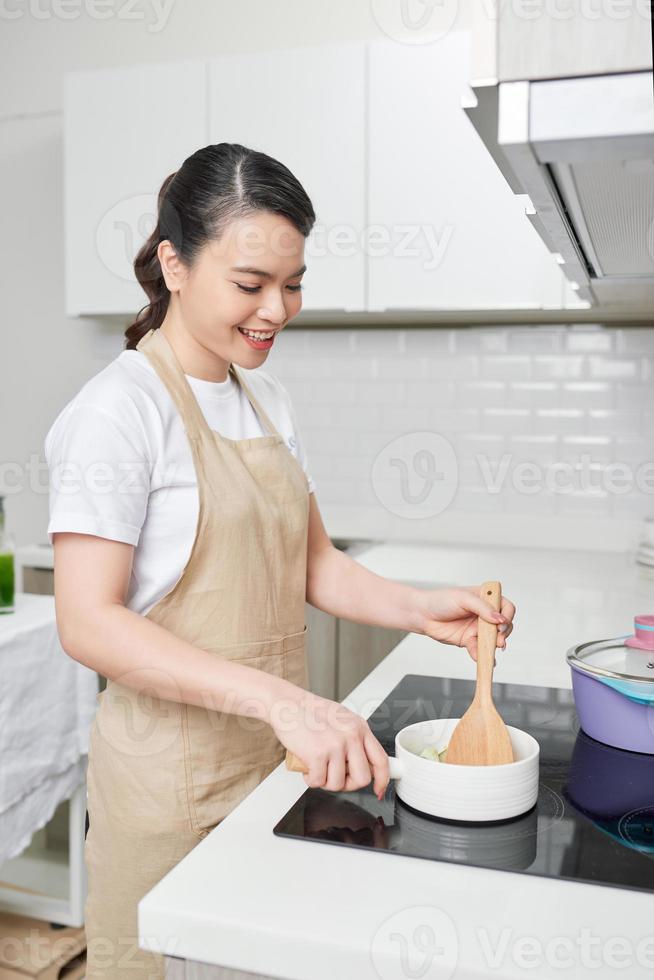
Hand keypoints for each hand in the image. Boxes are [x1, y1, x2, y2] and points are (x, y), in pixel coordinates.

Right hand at [269, 688, 389, 798]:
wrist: (287, 704)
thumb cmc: (310, 712)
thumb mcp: (342, 720)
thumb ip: (354, 739)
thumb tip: (363, 762)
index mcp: (359, 728)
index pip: (381, 760)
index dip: (382, 780)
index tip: (378, 790)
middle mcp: (351, 736)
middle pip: (362, 778)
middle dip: (348, 784)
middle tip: (336, 777)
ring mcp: (335, 745)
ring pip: (338, 784)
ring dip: (325, 782)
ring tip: (318, 768)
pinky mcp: (318, 754)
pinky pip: (318, 782)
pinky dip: (310, 779)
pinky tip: (307, 768)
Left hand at [410, 585, 515, 661]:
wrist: (422, 614)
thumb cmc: (441, 600)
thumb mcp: (463, 598)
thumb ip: (483, 608)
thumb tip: (500, 619)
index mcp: (485, 599)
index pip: (506, 607)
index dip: (507, 616)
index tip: (501, 623)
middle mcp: (484, 614)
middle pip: (504, 625)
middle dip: (503, 633)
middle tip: (499, 639)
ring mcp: (477, 628)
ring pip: (493, 639)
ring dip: (494, 645)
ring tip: (493, 648)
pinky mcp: (469, 640)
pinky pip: (478, 649)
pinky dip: (480, 654)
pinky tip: (479, 657)